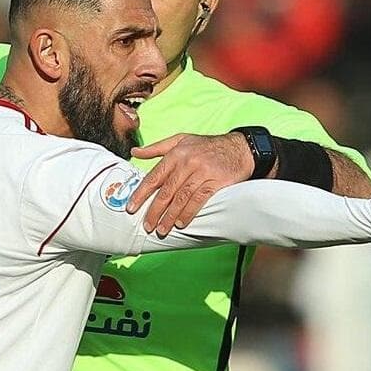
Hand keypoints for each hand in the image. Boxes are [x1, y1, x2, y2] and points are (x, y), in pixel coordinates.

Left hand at [127, 132, 252, 235]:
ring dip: (170, 216)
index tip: (131, 208)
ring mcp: (201, 172)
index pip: (154, 177)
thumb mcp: (180, 140)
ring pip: (181, 198)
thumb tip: (134, 153)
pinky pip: (199, 200)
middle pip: (166, 191)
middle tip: (147, 225)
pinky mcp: (215, 182)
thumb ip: (156, 148)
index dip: (141, 194)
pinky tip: (181, 223)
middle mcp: (187, 163)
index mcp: (175, 154)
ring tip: (161, 229)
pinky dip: (189, 213)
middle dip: (154, 210)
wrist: (239, 148)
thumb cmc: (206, 145)